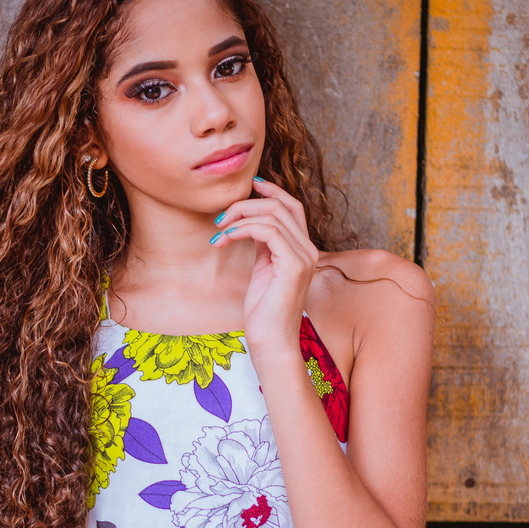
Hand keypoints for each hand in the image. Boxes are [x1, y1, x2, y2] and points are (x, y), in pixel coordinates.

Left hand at [210, 176, 317, 351]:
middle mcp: (309, 250)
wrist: (270, 341)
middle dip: (247, 205)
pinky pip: (268, 232)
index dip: (272, 192)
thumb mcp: (262, 269)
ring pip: (273, 215)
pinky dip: (242, 230)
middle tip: (221, 218)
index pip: (292, 207)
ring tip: (219, 232)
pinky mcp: (294, 265)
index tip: (250, 186)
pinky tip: (225, 240)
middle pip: (282, 206)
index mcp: (302, 249)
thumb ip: (262, 245)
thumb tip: (247, 222)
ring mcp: (304, 257)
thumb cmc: (263, 312)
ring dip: (239, 217)